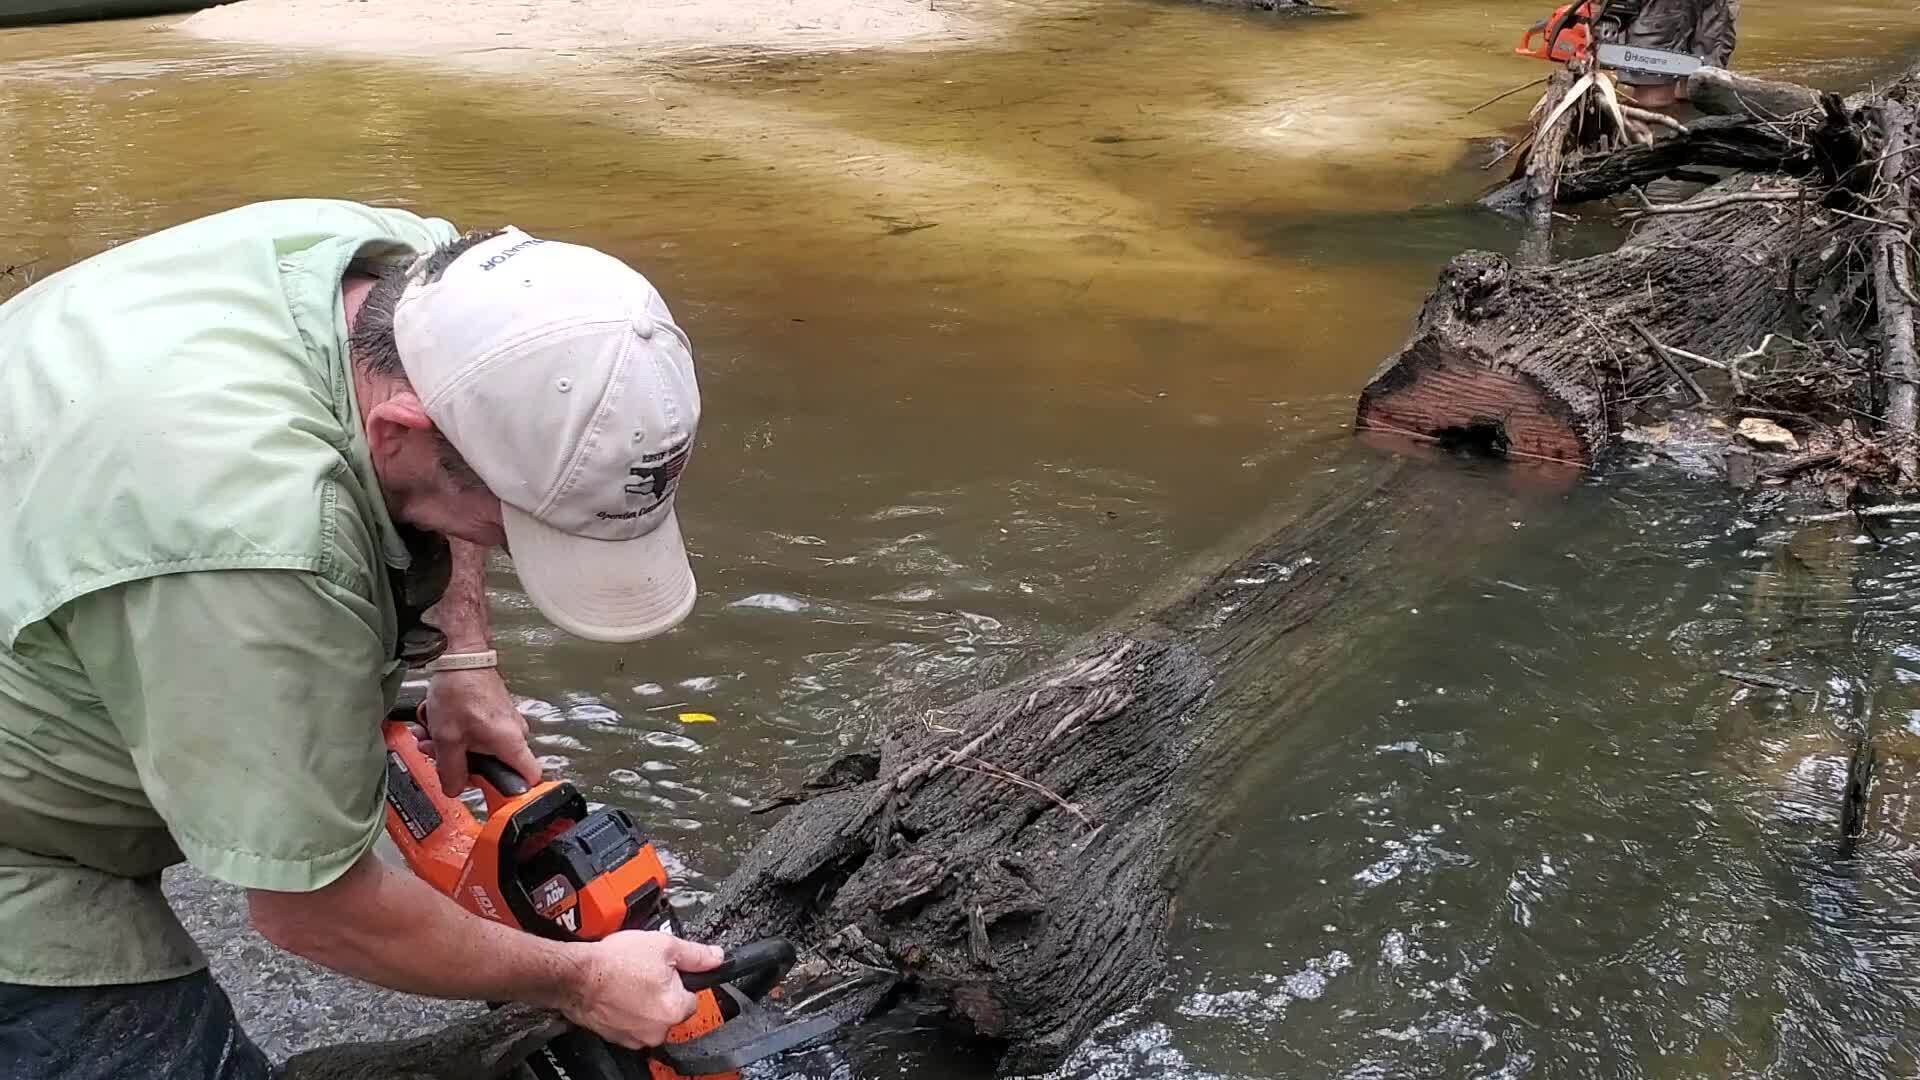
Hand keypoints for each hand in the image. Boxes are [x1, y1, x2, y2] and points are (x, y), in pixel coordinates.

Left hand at [420, 667, 541, 794]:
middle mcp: (515, 734)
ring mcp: (505, 723)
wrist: (460, 655)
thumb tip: (455, 789)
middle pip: (494, 767)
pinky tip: (436, 724)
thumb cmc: (460, 690)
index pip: (529, 779)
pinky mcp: (495, 713)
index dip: (510, 790)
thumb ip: (451, 770)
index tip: (487, 792)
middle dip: (461, 764)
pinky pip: (478, 733)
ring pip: (481, 749)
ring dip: (453, 747)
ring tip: (429, 735)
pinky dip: (457, 733)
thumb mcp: (448, 737)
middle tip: (436, 755)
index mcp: (511, 743)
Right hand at [562, 932, 724, 1048]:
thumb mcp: (664, 945)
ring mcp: (636, 1037)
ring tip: (629, 982)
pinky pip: (632, 1024)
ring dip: (645, 1003)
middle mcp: (658, 1030)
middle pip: (672, 1008)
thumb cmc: (615, 962)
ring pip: (652, 1018)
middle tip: (646, 972)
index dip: (681, 979)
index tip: (668, 971)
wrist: (577, 975)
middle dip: (663, 991)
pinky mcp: (618, 1039)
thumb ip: (695, 954)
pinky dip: (628, 1012)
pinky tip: (619, 993)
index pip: (693, 996)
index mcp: (675, 1009)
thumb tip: (715, 957)